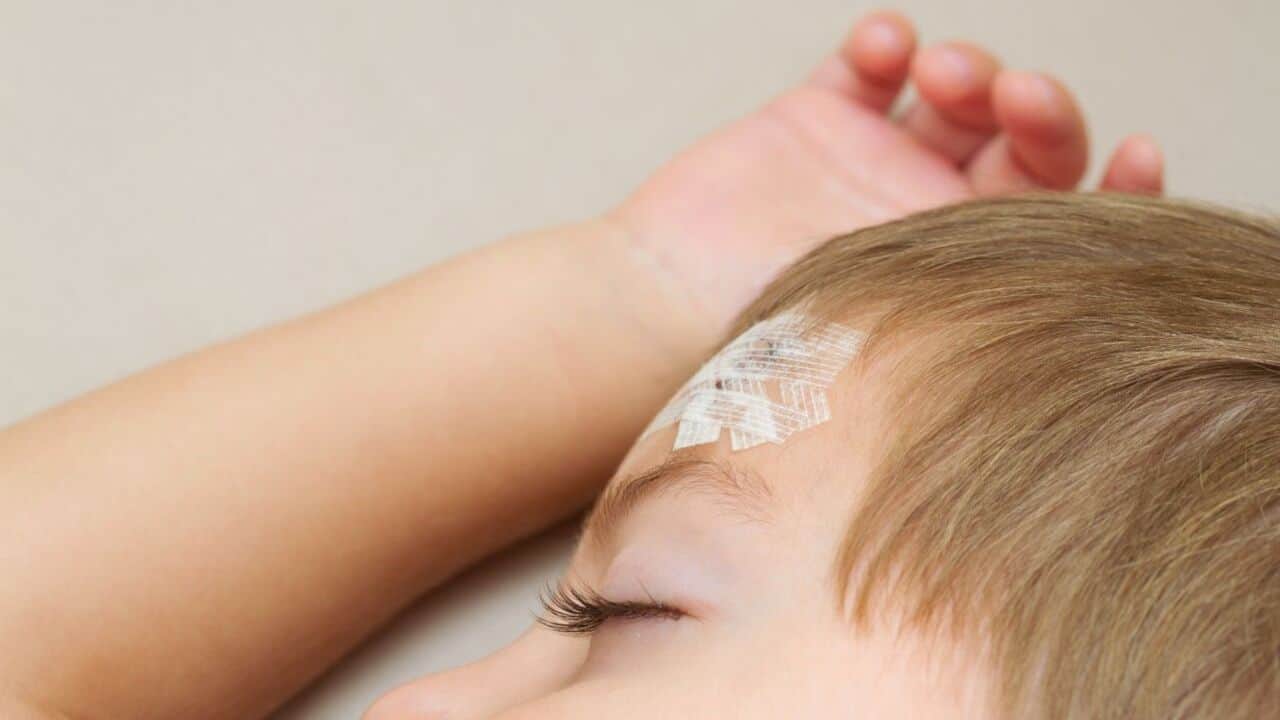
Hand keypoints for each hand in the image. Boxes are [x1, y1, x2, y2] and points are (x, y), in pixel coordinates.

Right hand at [610, 10, 1164, 339]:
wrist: (654, 314)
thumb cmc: (768, 353)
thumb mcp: (902, 338)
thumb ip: (992, 304)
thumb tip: (1111, 308)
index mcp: (965, 283)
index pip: (1067, 235)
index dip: (1119, 194)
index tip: (1140, 157)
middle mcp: (928, 223)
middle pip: (1025, 150)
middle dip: (1041, 112)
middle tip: (1020, 100)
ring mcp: (872, 167)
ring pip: (959, 95)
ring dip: (971, 66)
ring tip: (943, 72)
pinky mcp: (813, 125)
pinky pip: (867, 67)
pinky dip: (887, 43)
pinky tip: (885, 44)